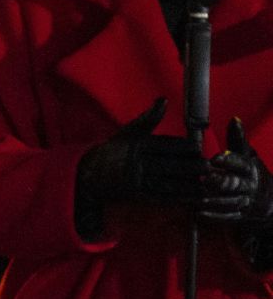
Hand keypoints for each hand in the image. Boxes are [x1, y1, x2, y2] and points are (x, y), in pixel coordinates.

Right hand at [77, 97, 206, 209]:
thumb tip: (164, 100)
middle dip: (192, 166)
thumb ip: (149, 118)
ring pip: (168, 183)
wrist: (89, 174)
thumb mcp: (128, 132)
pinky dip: (179, 198)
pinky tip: (193, 197)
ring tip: (207, 182)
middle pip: (170, 164)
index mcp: (137, 145)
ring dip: (189, 184)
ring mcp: (135, 180)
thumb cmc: (113, 151)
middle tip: (209, 166)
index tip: (199, 149)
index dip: (186, 147)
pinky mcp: (135, 195)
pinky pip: (161, 197)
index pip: (167, 145)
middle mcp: (136, 163)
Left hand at [201, 118, 272, 221]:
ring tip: (197, 199)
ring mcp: (245, 202)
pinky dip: (213, 217)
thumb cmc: (250, 173)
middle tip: (206, 179)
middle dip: (221, 182)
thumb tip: (234, 119)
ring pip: (230, 202)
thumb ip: (238, 141)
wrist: (268, 200)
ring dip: (214, 201)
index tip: (215, 158)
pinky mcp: (240, 216)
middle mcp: (248, 185)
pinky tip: (198, 214)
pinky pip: (227, 217)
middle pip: (235, 184)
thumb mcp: (247, 156)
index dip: (228, 161)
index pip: (240, 163)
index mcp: (250, 168)